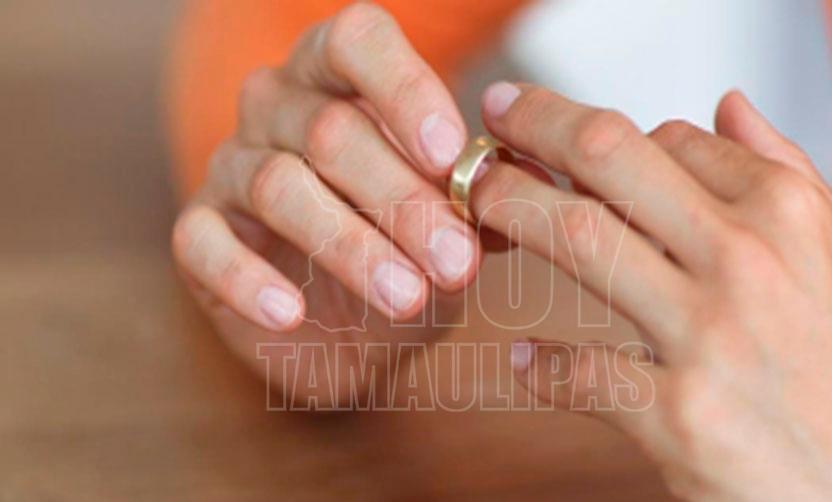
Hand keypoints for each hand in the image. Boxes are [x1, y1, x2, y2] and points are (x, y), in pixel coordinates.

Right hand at [171, 4, 478, 401]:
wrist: (352, 329)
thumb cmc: (406, 253)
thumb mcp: (455, 223)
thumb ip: (480, 197)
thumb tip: (519, 184)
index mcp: (340, 80)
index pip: (357, 41)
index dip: (403, 89)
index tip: (449, 155)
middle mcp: (277, 106)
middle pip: (331, 131)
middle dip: (402, 201)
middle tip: (455, 261)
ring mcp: (231, 165)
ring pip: (280, 185)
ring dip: (350, 246)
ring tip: (406, 296)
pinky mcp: (197, 232)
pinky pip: (205, 243)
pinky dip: (249, 279)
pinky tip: (291, 313)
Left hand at [472, 82, 831, 499]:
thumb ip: (790, 171)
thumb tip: (727, 104)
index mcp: (786, 212)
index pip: (669, 138)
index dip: (609, 139)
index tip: (569, 145)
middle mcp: (745, 258)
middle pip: (607, 158)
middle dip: (534, 126)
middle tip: (492, 124)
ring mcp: (708, 336)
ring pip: (578, 241)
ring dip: (509, 210)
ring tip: (475, 202)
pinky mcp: (678, 415)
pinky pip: (579, 372)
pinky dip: (539, 365)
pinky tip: (523, 359)